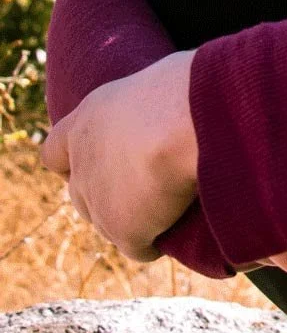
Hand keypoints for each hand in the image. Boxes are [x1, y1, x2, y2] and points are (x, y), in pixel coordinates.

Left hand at [40, 53, 198, 261]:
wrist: (186, 121)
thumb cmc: (186, 89)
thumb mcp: (161, 84)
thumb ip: (153, 105)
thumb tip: (178, 108)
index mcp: (88, 119)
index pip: (55, 151)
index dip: (72, 161)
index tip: (102, 163)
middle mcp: (83, 162)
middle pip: (79, 194)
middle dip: (106, 195)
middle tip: (147, 186)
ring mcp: (99, 200)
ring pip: (107, 224)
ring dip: (134, 220)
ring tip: (171, 207)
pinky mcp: (123, 230)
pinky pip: (139, 248)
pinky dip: (156, 243)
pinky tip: (180, 230)